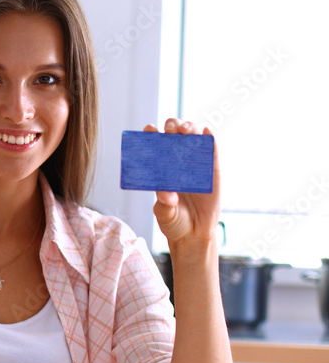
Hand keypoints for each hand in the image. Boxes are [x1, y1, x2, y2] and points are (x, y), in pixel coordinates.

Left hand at [144, 118, 220, 248]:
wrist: (194, 234)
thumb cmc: (174, 221)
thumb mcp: (165, 214)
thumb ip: (164, 204)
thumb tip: (168, 195)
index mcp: (162, 170)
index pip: (156, 147)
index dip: (152, 135)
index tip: (149, 129)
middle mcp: (178, 164)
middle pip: (175, 138)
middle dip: (172, 127)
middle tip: (169, 128)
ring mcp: (196, 166)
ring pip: (194, 140)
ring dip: (190, 129)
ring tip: (185, 128)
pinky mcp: (213, 172)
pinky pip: (213, 153)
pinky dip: (211, 140)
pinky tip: (207, 132)